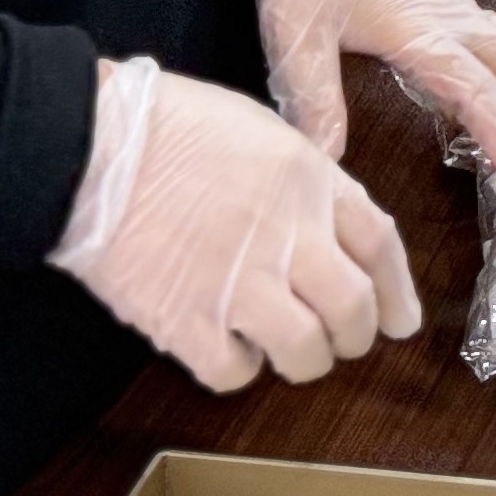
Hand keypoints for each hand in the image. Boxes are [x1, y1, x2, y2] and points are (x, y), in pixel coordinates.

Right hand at [49, 56, 421, 394]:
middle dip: (357, 336)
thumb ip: (304, 180)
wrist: (93, 145)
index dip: (398, 290)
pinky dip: (239, 368)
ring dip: (304, 359)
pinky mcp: (186, 322)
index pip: (380, 245)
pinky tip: (227, 347)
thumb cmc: (170, 124)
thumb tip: (328, 226)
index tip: (402, 319)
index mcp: (309, 181)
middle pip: (354, 310)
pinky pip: (235, 372)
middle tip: (345, 341)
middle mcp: (287, 235)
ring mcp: (239, 284)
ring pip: (305, 353)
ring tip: (286, 348)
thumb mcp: (261, 130)